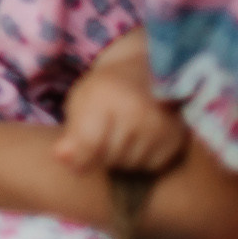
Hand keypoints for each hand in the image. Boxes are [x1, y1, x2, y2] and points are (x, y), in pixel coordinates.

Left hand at [54, 30, 186, 173]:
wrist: (146, 71)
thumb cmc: (106, 88)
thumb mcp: (81, 101)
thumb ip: (71, 133)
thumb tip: (61, 159)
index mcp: (105, 96)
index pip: (88, 145)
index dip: (77, 158)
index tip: (72, 159)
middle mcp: (136, 112)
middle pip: (108, 159)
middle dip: (100, 155)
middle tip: (103, 135)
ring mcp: (160, 126)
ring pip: (129, 166)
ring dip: (121, 159)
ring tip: (121, 135)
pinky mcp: (176, 138)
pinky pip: (150, 167)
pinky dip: (142, 160)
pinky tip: (139, 140)